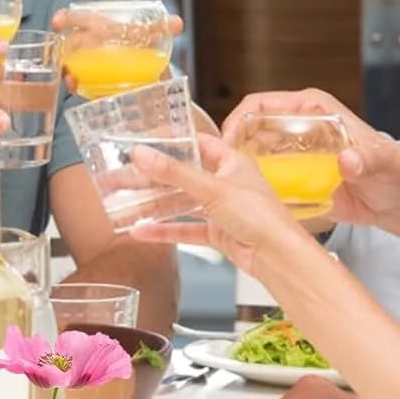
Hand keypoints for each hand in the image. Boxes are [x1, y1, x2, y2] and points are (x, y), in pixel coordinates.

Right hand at [49, 7, 183, 95]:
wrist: (157, 85)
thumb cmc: (150, 57)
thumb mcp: (152, 41)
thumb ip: (162, 30)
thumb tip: (178, 21)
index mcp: (105, 31)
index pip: (82, 20)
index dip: (68, 18)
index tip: (57, 21)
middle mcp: (93, 47)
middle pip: (73, 42)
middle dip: (63, 44)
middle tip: (63, 54)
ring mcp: (91, 67)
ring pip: (71, 64)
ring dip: (66, 67)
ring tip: (69, 74)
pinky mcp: (93, 86)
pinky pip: (79, 84)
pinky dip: (75, 84)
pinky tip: (74, 85)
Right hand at [129, 133, 306, 271]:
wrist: (278, 257)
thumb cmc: (261, 216)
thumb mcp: (212, 188)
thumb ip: (174, 172)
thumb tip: (143, 154)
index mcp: (231, 161)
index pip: (197, 143)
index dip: (171, 141)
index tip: (144, 142)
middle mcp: (225, 182)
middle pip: (181, 175)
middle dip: (151, 177)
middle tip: (122, 176)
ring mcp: (220, 209)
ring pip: (180, 203)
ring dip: (153, 204)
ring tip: (123, 203)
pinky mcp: (217, 232)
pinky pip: (185, 228)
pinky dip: (164, 230)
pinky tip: (142, 231)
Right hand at [223, 89, 399, 227]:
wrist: (397, 200)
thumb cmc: (394, 171)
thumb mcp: (384, 164)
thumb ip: (368, 161)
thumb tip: (349, 159)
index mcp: (313, 110)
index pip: (262, 105)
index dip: (238, 120)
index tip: (227, 143)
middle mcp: (297, 127)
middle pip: (247, 129)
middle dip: (227, 147)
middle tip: (214, 171)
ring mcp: (292, 152)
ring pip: (249, 154)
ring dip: (233, 168)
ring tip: (219, 188)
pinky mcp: (292, 175)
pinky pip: (262, 177)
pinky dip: (249, 187)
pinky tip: (241, 202)